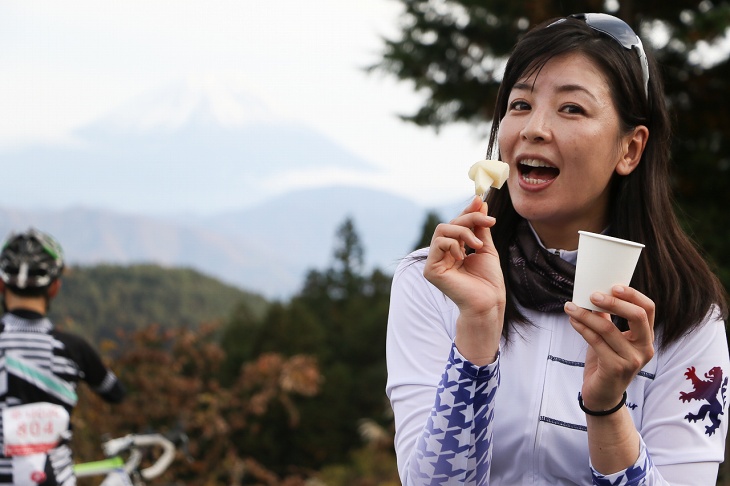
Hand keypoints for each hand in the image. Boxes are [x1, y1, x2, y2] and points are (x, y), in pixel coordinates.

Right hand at [423, 196, 505, 363]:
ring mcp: (435, 262)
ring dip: (463, 232)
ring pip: (442, 231)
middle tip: (488, 221)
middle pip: (450, 225)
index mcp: (454, 250)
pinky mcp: (430, 270)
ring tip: (478, 244)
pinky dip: (454, 244)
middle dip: (469, 219)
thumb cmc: (488, 281)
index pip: (456, 225)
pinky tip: (464, 256)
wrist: (489, 301)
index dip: (467, 212)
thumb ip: (480, 226)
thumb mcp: (486, 247)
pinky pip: (438, 244)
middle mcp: (442, 255)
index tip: (480, 200)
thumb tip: (479, 202)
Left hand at [565, 286, 655, 410]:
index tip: (613, 286)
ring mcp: (632, 360)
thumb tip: (596, 294)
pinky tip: (572, 320)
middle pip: (637, 316)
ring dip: (587, 314)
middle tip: (592, 294)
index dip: (632, 295)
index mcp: (646, 338)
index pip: (648, 309)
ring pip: (609, 328)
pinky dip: (582, 327)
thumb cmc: (606, 364)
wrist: (602, 397)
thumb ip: (607, 319)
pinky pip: (596, 341)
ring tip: (570, 306)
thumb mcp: (609, 339)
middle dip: (614, 302)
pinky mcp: (615, 368)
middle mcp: (644, 348)